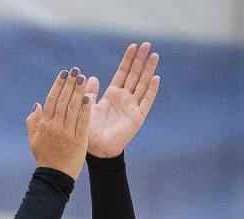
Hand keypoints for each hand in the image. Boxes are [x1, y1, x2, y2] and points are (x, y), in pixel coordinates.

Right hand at [26, 66, 91, 179]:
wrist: (54, 176)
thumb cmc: (44, 158)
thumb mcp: (33, 140)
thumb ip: (33, 122)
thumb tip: (36, 105)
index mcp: (44, 125)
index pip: (51, 100)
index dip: (58, 85)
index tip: (64, 74)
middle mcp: (55, 126)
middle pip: (63, 101)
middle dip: (70, 84)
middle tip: (76, 70)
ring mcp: (66, 133)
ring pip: (73, 108)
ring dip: (78, 91)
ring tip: (83, 78)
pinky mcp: (78, 139)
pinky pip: (82, 121)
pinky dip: (85, 109)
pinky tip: (88, 97)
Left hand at [84, 42, 159, 157]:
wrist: (96, 150)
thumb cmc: (90, 130)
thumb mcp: (87, 107)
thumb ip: (89, 92)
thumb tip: (90, 77)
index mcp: (112, 94)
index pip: (122, 73)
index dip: (128, 60)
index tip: (133, 46)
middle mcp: (124, 98)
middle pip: (135, 75)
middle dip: (140, 60)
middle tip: (147, 44)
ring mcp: (132, 106)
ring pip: (143, 84)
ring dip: (149, 70)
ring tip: (154, 55)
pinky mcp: (137, 117)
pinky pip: (146, 101)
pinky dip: (151, 90)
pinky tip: (156, 77)